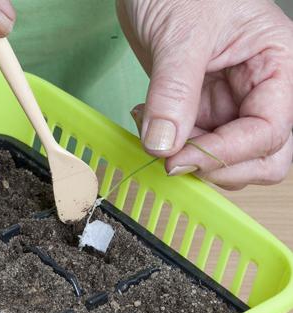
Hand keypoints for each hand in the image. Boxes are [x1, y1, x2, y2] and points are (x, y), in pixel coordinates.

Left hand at [118, 0, 292, 189]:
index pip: (269, 131)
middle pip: (261, 154)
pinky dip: (168, 143)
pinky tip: (146, 117)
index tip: (179, 159)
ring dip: (187, 156)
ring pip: (225, 155)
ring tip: (151, 126)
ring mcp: (228, 100)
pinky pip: (192, 141)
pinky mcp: (199, 105)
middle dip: (218, 166)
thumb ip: (175, 92)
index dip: (226, 153)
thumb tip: (165, 145)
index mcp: (277, 65)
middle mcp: (258, 89)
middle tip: (173, 159)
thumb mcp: (181, 36)